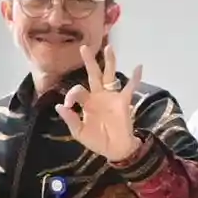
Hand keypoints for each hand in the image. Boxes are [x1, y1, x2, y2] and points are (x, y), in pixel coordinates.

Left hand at [56, 39, 143, 164]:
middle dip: (89, 61)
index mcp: (86, 102)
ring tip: (109, 47)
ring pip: (109, 75)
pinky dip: (135, 78)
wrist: (115, 150)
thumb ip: (70, 119)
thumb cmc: (97, 141)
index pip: (77, 90)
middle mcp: (98, 96)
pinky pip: (130, 87)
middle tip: (83, 47)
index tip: (68, 106)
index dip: (70, 95)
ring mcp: (111, 97)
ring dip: (109, 62)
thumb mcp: (79, 132)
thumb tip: (58, 106)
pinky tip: (139, 67)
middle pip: (93, 75)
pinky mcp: (123, 102)